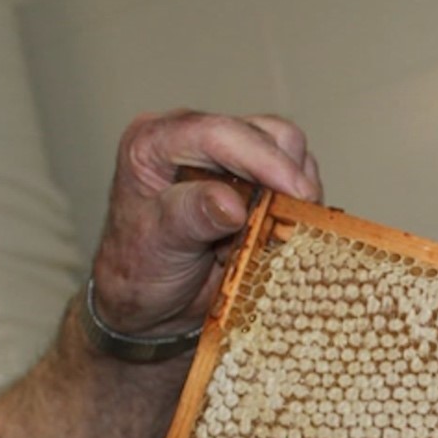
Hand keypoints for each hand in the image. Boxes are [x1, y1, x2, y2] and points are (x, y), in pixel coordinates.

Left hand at [90, 111, 321, 336]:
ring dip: (291, 195)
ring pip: (290, 151)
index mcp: (155, 142)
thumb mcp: (158, 246)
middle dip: (284, 179)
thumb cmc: (140, 272)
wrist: (152, 303)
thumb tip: (231, 204)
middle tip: (285, 225)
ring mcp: (228, 155)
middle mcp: (193, 138)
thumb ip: (190, 218)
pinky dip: (295, 206)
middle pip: (266, 134)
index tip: (296, 192)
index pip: (218, 133)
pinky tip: (269, 234)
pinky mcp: (255, 175)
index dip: (263, 159)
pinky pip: (298, 177)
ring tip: (262, 236)